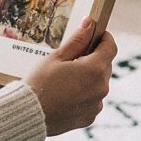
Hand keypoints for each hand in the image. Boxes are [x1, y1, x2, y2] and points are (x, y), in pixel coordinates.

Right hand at [23, 17, 116, 135]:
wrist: (29, 114)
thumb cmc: (40, 82)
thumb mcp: (57, 56)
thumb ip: (77, 40)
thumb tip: (90, 23)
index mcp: (94, 69)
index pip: (110, 47)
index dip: (104, 38)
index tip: (95, 34)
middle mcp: (101, 88)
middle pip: (105, 65)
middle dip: (92, 58)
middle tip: (71, 58)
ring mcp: (97, 104)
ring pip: (98, 83)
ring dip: (88, 77)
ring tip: (65, 79)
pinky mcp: (90, 117)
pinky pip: (92, 100)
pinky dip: (84, 94)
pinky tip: (65, 94)